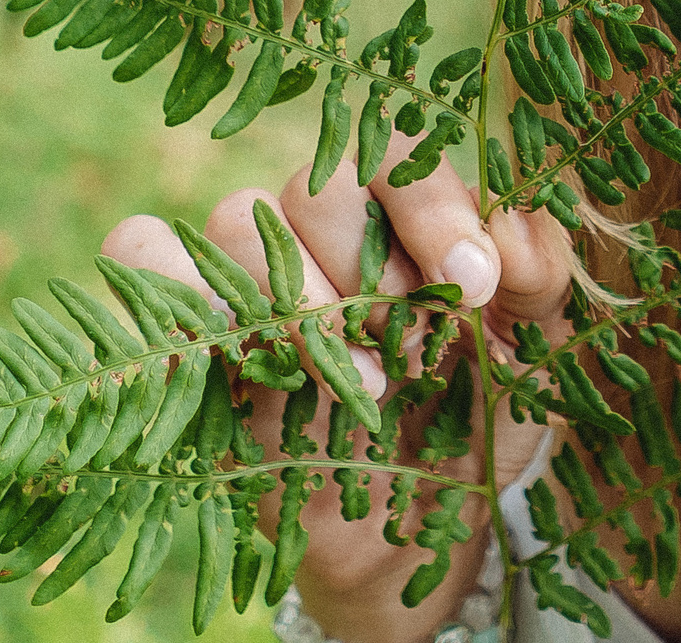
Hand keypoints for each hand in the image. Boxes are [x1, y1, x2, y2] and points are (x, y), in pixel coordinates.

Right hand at [103, 132, 575, 642]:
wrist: (422, 530)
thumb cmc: (477, 417)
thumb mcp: (539, 348)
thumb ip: (539, 272)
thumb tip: (503, 237)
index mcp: (407, 211)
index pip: (398, 151)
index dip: (434, 209)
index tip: (473, 289)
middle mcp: (325, 229)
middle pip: (316, 187)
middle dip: (370, 274)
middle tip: (411, 352)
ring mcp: (250, 276)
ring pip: (234, 221)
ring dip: (301, 306)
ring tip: (360, 385)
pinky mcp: (187, 332)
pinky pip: (141, 248)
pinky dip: (182, 289)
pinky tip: (257, 361)